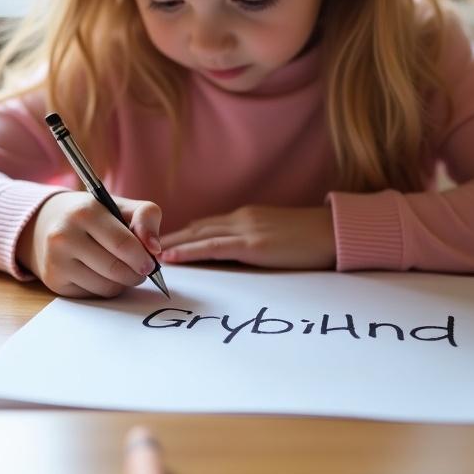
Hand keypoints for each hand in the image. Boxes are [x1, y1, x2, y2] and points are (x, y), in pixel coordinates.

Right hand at [17, 191, 162, 297]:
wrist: (47, 221)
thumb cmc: (93, 214)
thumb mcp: (120, 205)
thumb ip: (146, 218)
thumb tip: (155, 249)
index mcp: (85, 212)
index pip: (124, 244)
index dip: (144, 257)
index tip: (151, 263)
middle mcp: (65, 236)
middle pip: (116, 270)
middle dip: (136, 274)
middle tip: (142, 269)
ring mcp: (56, 261)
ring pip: (106, 288)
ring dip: (122, 283)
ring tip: (121, 269)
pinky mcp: (54, 282)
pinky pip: (93, 295)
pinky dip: (104, 288)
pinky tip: (101, 274)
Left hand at [160, 205, 336, 269]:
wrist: (335, 232)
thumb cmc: (311, 238)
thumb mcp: (275, 235)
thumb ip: (252, 242)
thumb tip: (232, 257)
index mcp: (245, 216)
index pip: (204, 225)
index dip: (179, 234)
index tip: (156, 243)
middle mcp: (240, 218)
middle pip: (194, 227)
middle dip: (165, 237)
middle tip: (138, 247)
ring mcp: (245, 230)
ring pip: (197, 236)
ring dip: (169, 244)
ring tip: (144, 253)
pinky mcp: (253, 245)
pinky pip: (212, 248)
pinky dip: (188, 251)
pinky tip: (170, 257)